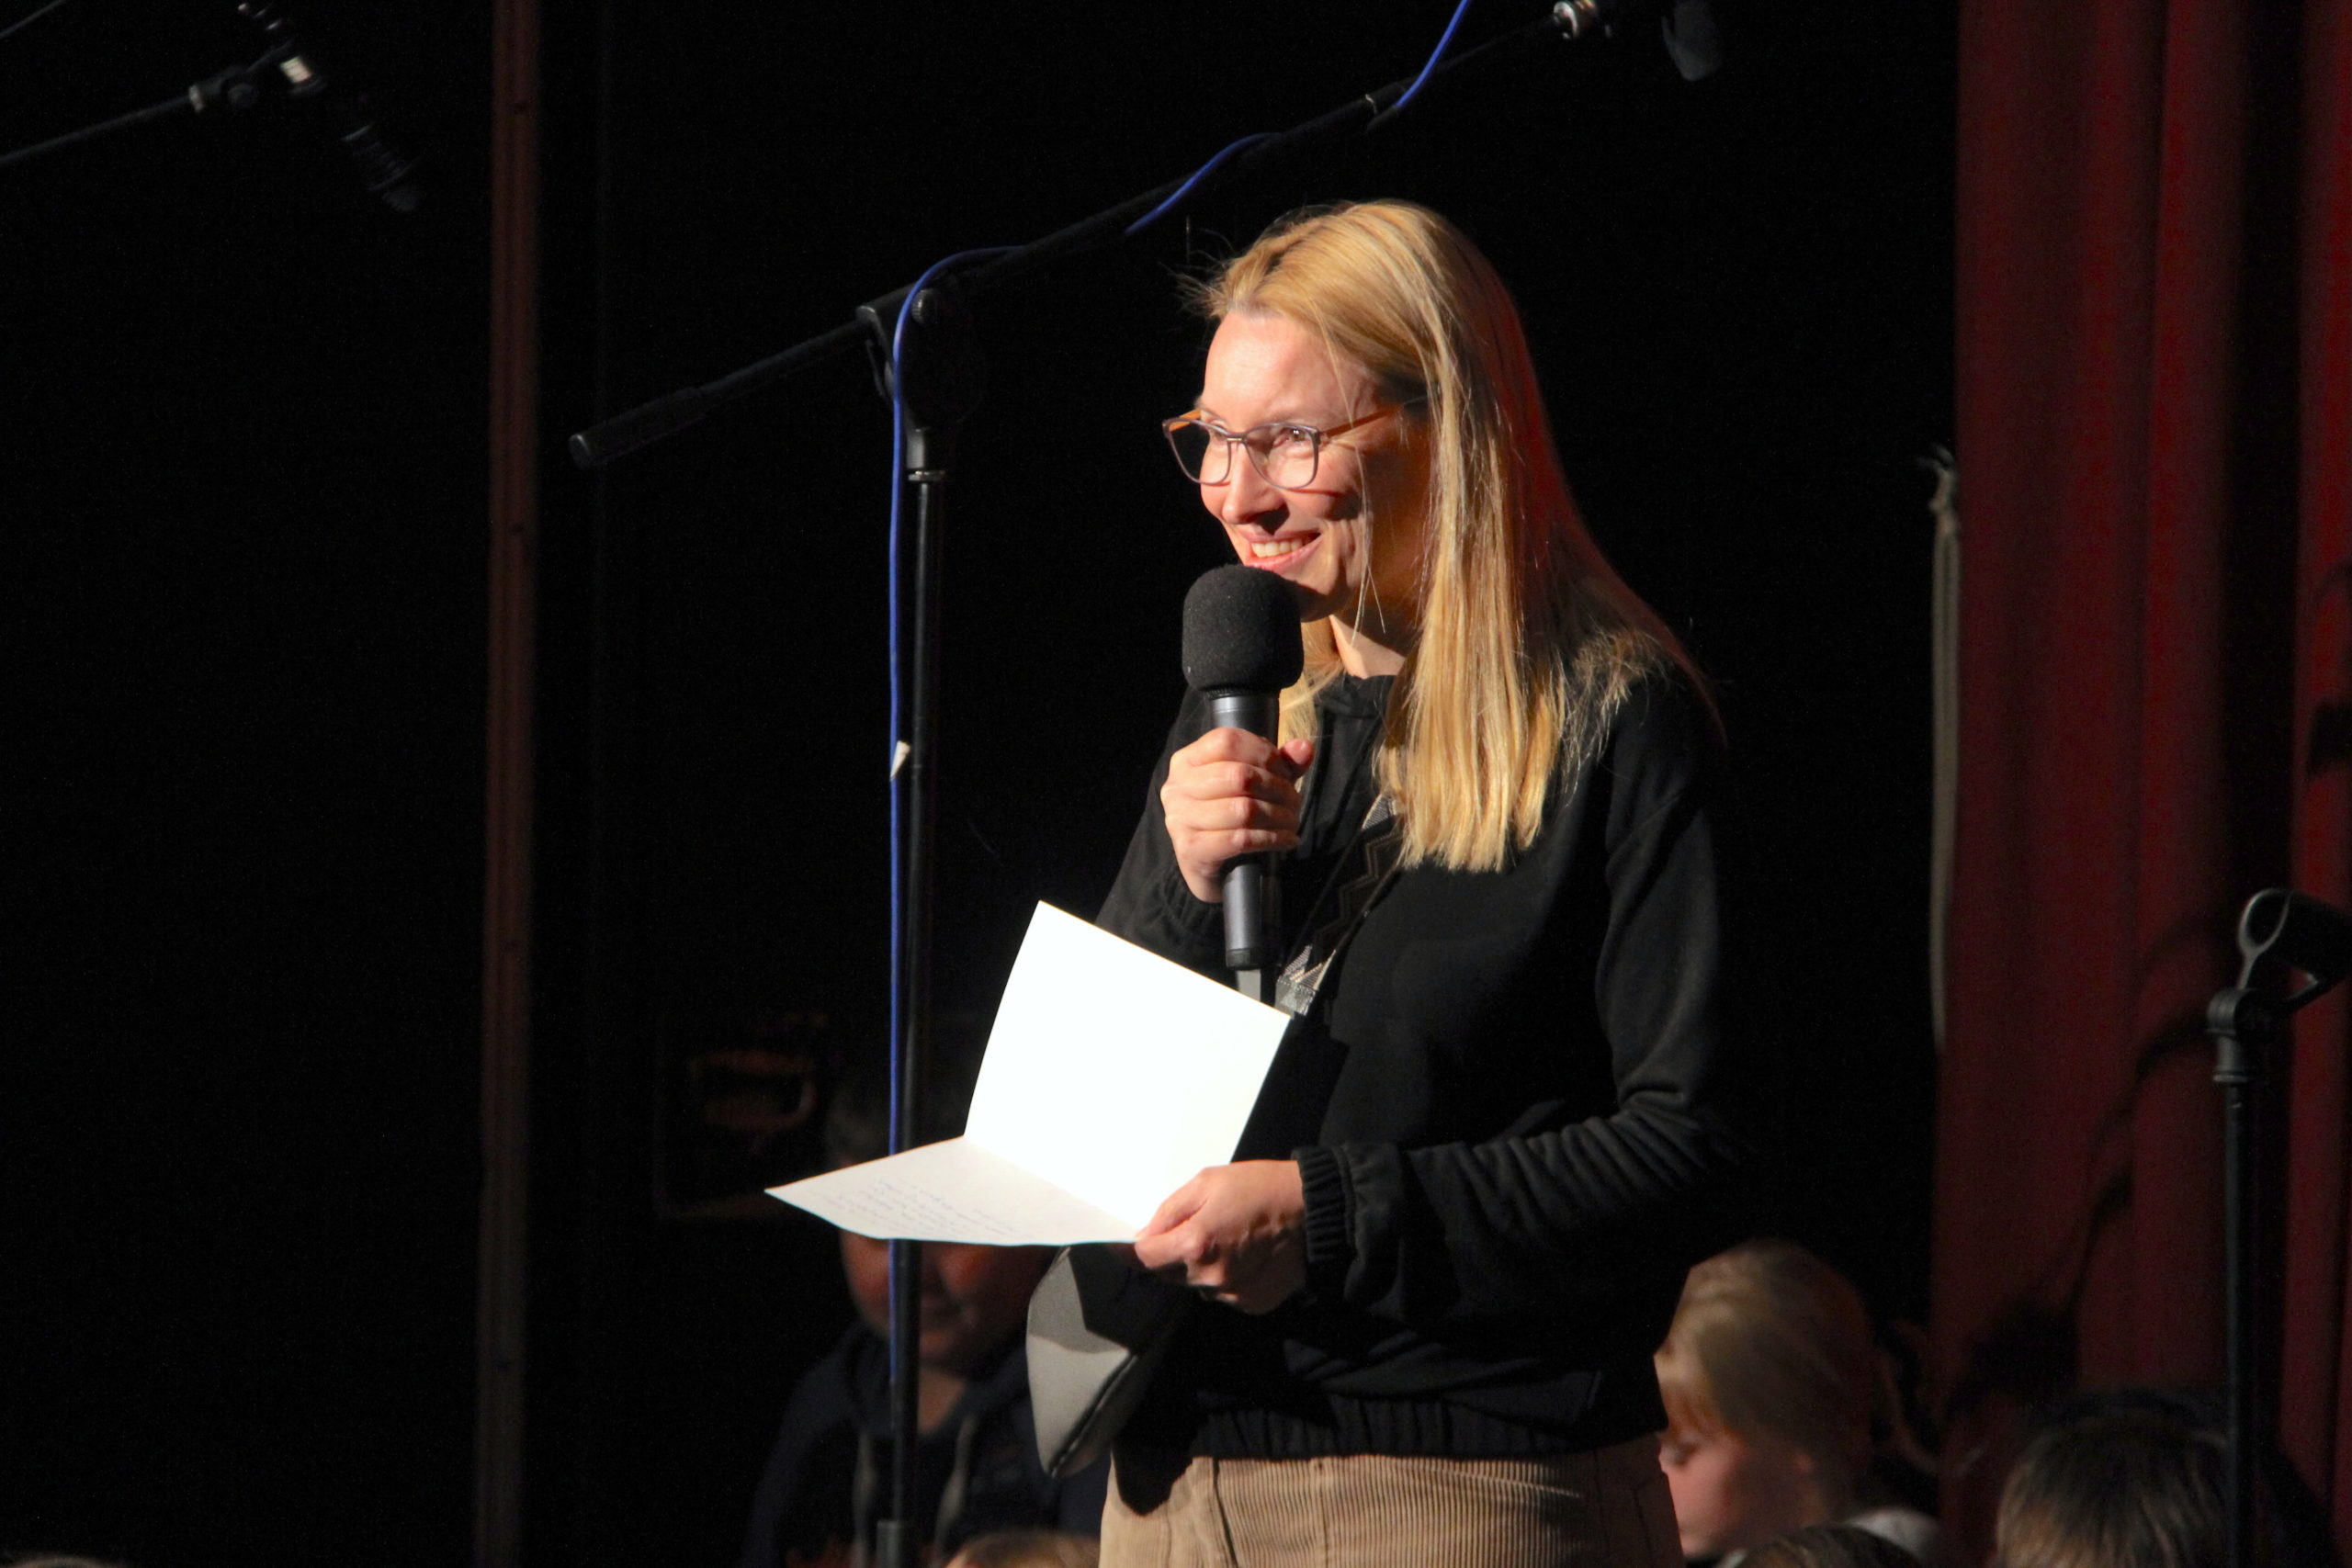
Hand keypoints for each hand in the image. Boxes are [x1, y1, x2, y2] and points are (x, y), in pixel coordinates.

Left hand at [1132, 1160, 1306, 1313]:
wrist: (1316, 1210)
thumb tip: (1143, 1236)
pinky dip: (1225, 1278)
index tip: (1120, 1245)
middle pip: (1169, 1274)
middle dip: (1171, 1254)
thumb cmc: (1262, 1187)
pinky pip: (1223, 1294)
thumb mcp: (1208, 1182)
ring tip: (1227, 1239)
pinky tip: (1244, 1255)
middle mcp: (1210, 1277)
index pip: (1145, 1258)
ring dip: (1199, 1268)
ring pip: (1196, 1286)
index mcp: (1196, 1244)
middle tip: (1194, 1227)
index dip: (1130, 1251)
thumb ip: (1170, 1212)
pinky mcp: (1252, 1304)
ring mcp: (1233, 1295)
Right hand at [1161, 730, 1315, 903]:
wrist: (1211, 870)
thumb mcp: (1256, 784)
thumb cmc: (1231, 819)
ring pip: (1243, 809)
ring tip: (1292, 822)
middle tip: (1295, 802)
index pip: (1227, 741)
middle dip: (1278, 789)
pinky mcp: (1191, 850)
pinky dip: (1271, 839)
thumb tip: (1304, 748)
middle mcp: (1176, 787)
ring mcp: (1180, 819)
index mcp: (1187, 761)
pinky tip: (1286, 841)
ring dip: (1279, 816)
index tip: (1286, 773)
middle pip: (1238, 775)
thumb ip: (1280, 764)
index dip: (1264, 753)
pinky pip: (1240, 839)